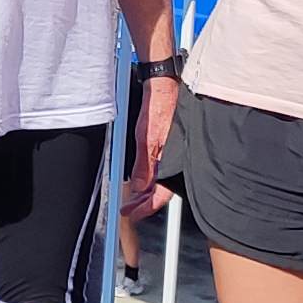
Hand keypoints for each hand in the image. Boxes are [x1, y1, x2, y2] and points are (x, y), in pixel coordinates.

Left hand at [121, 75, 177, 220]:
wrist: (164, 87)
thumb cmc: (159, 109)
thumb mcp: (146, 139)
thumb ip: (143, 165)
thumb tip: (138, 187)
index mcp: (173, 162)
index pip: (160, 195)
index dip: (146, 208)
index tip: (132, 215)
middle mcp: (175, 161)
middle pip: (160, 191)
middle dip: (143, 203)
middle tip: (127, 210)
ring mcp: (172, 154)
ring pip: (160, 181)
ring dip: (145, 192)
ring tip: (131, 200)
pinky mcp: (169, 146)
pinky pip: (160, 169)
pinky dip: (150, 178)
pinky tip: (141, 181)